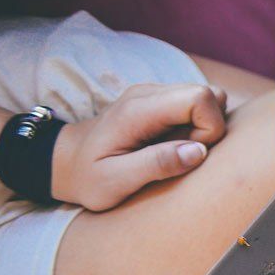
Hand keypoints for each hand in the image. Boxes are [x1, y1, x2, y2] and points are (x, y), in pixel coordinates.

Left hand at [50, 83, 228, 210]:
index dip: (209, 128)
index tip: (190, 154)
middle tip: (181, 153)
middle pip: (210, 94)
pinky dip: (196, 126)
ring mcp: (154, 94)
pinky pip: (196, 105)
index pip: (200, 98)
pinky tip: (172, 143)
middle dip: (210, 129)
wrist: (63, 161)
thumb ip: (157, 165)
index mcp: (139, 110)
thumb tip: (199, 151)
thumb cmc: (88, 176)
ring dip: (204, 127)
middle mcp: (149, 93)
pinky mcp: (159, 101)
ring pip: (208, 98)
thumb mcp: (115, 181)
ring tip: (175, 149)